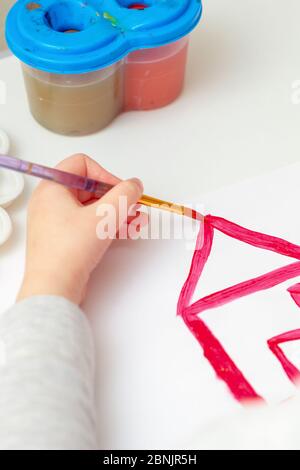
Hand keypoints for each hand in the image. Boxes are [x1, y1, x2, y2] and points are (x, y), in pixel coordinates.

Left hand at [18, 154, 145, 304]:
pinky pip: (89, 225)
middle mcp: (51, 202)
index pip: (83, 165)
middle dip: (117, 198)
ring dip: (117, 213)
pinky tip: (127, 232)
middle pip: (91, 189)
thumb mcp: (105, 215)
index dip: (106, 175)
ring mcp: (57, 222)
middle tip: (133, 206)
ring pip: (93, 209)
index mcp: (52, 188)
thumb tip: (135, 185)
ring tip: (137, 222)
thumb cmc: (68, 251)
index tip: (121, 191)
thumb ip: (125, 194)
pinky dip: (108, 226)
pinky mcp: (65, 240)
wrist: (54, 288)